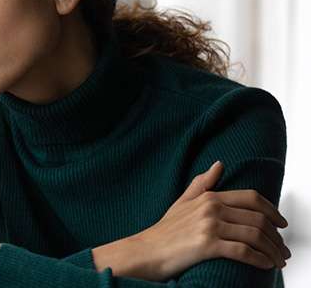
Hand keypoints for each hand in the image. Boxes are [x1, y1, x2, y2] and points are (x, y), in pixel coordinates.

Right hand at [126, 161, 290, 280]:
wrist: (145, 251)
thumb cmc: (164, 231)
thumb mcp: (182, 202)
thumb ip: (202, 184)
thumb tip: (219, 164)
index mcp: (209, 197)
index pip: (252, 198)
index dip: (272, 211)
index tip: (282, 224)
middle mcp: (211, 208)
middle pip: (257, 218)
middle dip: (276, 236)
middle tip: (282, 249)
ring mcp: (209, 226)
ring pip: (254, 235)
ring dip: (272, 250)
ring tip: (277, 261)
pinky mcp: (207, 245)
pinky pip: (243, 251)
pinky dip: (259, 260)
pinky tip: (264, 265)